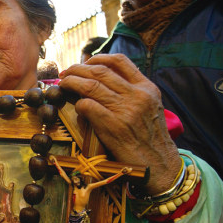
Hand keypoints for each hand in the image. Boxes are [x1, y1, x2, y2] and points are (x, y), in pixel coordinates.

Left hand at [59, 54, 179, 195]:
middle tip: (66, 73)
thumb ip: (132, 91)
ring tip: (63, 84)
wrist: (159, 164)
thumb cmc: (150, 137)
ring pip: (90, 86)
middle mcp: (137, 95)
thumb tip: (104, 77)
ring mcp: (125, 110)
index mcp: (146, 88)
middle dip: (77, 69)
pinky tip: (77, 107)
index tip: (84, 63)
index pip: (119, 61)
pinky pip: (88, 106)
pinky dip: (78, 104)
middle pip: (99, 71)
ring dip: (71, 83)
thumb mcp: (150, 107)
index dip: (97, 58)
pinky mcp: (113, 126)